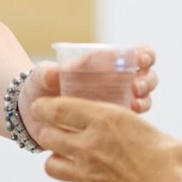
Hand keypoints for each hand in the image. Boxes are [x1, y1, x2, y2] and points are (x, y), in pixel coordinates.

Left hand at [19, 45, 157, 115]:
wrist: (33, 118)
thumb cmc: (40, 89)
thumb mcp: (41, 79)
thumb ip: (46, 74)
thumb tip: (52, 73)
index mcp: (106, 64)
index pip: (136, 54)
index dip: (144, 54)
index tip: (140, 59)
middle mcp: (117, 83)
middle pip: (146, 78)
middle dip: (147, 80)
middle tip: (136, 87)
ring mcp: (117, 105)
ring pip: (143, 100)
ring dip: (144, 101)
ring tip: (135, 105)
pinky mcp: (114, 126)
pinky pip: (132, 125)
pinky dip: (133, 124)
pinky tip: (127, 127)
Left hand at [28, 93, 181, 181]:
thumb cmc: (173, 163)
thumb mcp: (150, 131)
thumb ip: (133, 129)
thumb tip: (136, 134)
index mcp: (105, 120)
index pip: (58, 109)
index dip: (45, 107)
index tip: (41, 107)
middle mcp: (89, 144)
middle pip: (47, 136)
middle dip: (47, 132)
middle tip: (53, 132)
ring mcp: (86, 173)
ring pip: (51, 165)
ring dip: (58, 160)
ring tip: (70, 159)